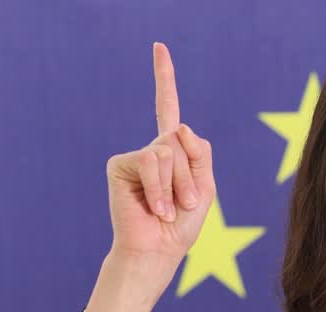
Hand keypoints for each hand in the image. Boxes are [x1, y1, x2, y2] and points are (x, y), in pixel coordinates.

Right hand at [104, 42, 215, 262]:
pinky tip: (156, 209)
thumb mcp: (205, 188)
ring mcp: (135, 156)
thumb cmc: (181, 225)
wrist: (157, 251)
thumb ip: (200, 153)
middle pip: (183, 139)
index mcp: (172, 152)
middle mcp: (152, 149)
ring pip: (169, 151)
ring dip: (178, 185)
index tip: (159, 47)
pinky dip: (160, 189)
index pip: (167, 109)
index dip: (164, 78)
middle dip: (191, 176)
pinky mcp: (120, 165)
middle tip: (185, 206)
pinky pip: (152, 161)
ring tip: (170, 210)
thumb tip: (179, 128)